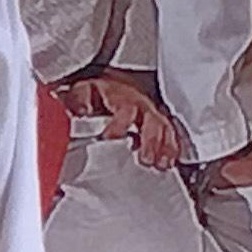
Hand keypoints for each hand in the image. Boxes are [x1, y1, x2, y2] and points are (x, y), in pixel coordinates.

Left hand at [58, 74, 180, 170]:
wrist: (111, 86)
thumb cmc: (96, 91)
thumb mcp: (84, 90)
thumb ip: (80, 99)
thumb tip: (81, 109)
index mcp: (122, 98)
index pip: (126, 109)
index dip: (120, 124)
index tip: (111, 139)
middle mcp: (141, 105)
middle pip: (153, 122)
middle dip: (151, 141)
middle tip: (146, 160)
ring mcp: (152, 114)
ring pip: (165, 129)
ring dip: (165, 147)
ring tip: (162, 165)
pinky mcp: (158, 123)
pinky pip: (171, 135)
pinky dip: (172, 149)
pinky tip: (170, 161)